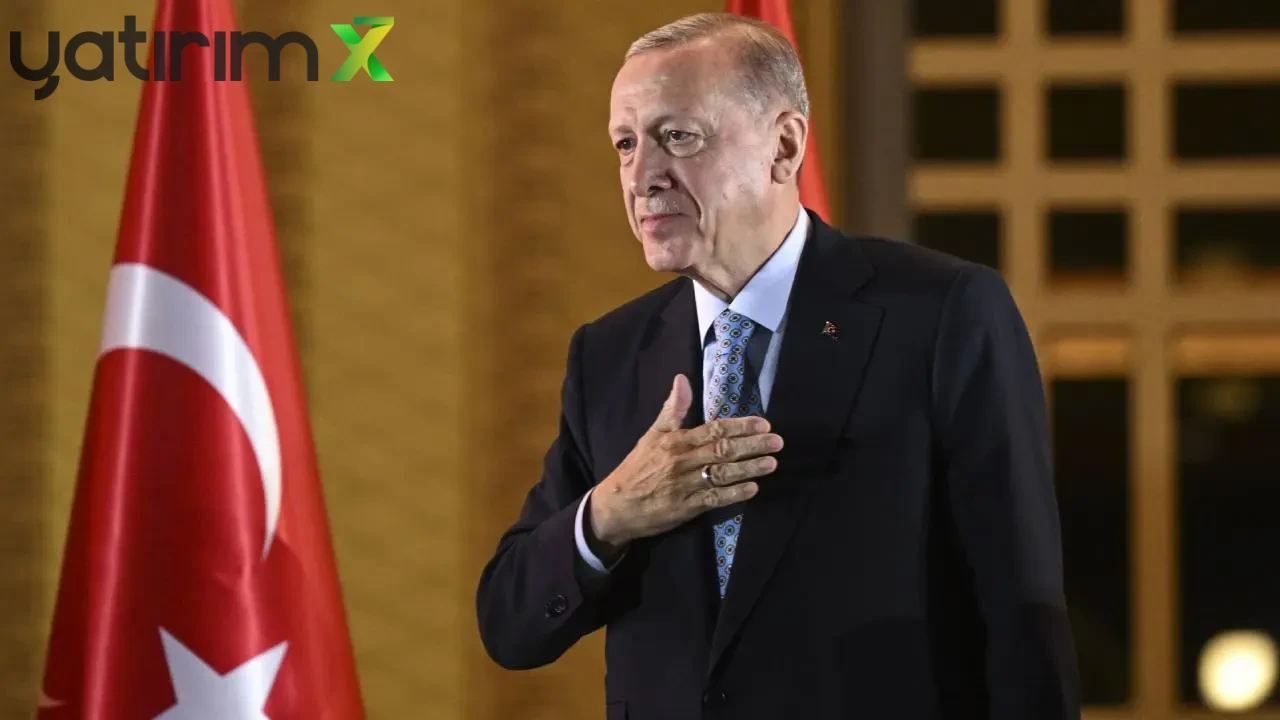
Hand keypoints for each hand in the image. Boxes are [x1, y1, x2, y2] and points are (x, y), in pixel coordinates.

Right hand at [588, 373, 781, 550]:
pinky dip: (734, 494)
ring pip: (722, 474)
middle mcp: (683, 462)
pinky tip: (753, 489)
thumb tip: (682, 379)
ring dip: (749, 469)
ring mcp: (686, 486)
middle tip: (777, 442)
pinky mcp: (687, 508)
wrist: (616, 506)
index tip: (763, 424)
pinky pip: (715, 499)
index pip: (713, 430)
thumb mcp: (651, 435)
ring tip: (772, 463)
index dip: (740, 426)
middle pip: (723, 451)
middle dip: (752, 445)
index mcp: (676, 442)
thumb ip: (671, 409)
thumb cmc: (637, 467)